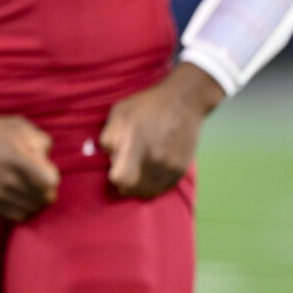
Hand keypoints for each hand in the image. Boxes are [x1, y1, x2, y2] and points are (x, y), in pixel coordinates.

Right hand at [0, 115, 59, 220]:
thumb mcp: (17, 125)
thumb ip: (39, 140)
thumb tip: (46, 157)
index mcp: (17, 157)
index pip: (50, 180)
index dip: (51, 175)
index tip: (43, 168)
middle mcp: (8, 179)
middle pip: (45, 196)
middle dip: (46, 188)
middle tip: (38, 179)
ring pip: (33, 207)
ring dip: (35, 199)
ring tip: (27, 187)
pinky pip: (19, 215)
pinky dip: (23, 208)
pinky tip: (18, 197)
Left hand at [99, 63, 224, 198]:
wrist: (184, 101)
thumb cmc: (147, 105)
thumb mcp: (119, 111)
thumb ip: (109, 136)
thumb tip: (108, 157)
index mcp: (137, 143)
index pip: (120, 178)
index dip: (114, 175)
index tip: (116, 165)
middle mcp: (155, 158)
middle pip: (133, 189)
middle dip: (124, 183)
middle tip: (125, 170)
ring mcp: (170, 166)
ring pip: (148, 191)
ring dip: (139, 186)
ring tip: (137, 171)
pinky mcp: (180, 169)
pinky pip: (162, 188)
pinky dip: (153, 185)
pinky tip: (150, 172)